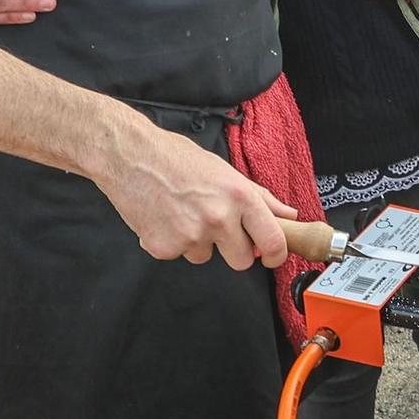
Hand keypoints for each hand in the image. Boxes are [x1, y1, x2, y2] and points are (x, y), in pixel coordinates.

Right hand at [95, 120, 297, 269]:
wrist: (130, 157)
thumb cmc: (177, 158)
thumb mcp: (225, 171)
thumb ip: (259, 196)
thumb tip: (288, 214)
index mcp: (239, 196)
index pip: (272, 240)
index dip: (276, 255)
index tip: (271, 256)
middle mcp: (218, 218)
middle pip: (242, 261)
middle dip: (234, 250)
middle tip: (218, 227)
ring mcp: (190, 236)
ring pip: (207, 257)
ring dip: (199, 243)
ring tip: (183, 213)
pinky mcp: (164, 248)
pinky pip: (179, 255)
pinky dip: (173, 241)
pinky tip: (165, 217)